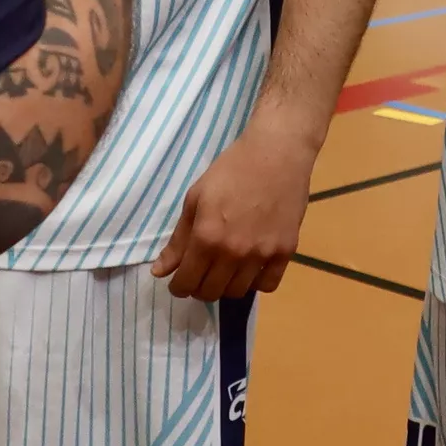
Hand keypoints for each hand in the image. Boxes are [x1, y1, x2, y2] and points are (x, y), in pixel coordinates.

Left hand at [155, 124, 309, 301]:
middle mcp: (233, 252)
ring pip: (237, 292)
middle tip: (201, 272)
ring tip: (224, 268)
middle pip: (210, 292)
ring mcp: (262, 254)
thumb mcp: (195, 199)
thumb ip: (178, 240)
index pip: (186, 282)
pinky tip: (250, 267)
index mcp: (206, 238)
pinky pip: (268, 285)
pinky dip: (255, 282)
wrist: (277, 153)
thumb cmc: (231, 170)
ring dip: (225, 285)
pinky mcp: (286, 252)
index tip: (178, 281)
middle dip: (199, 287)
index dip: (178, 286)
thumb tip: (159, 271)